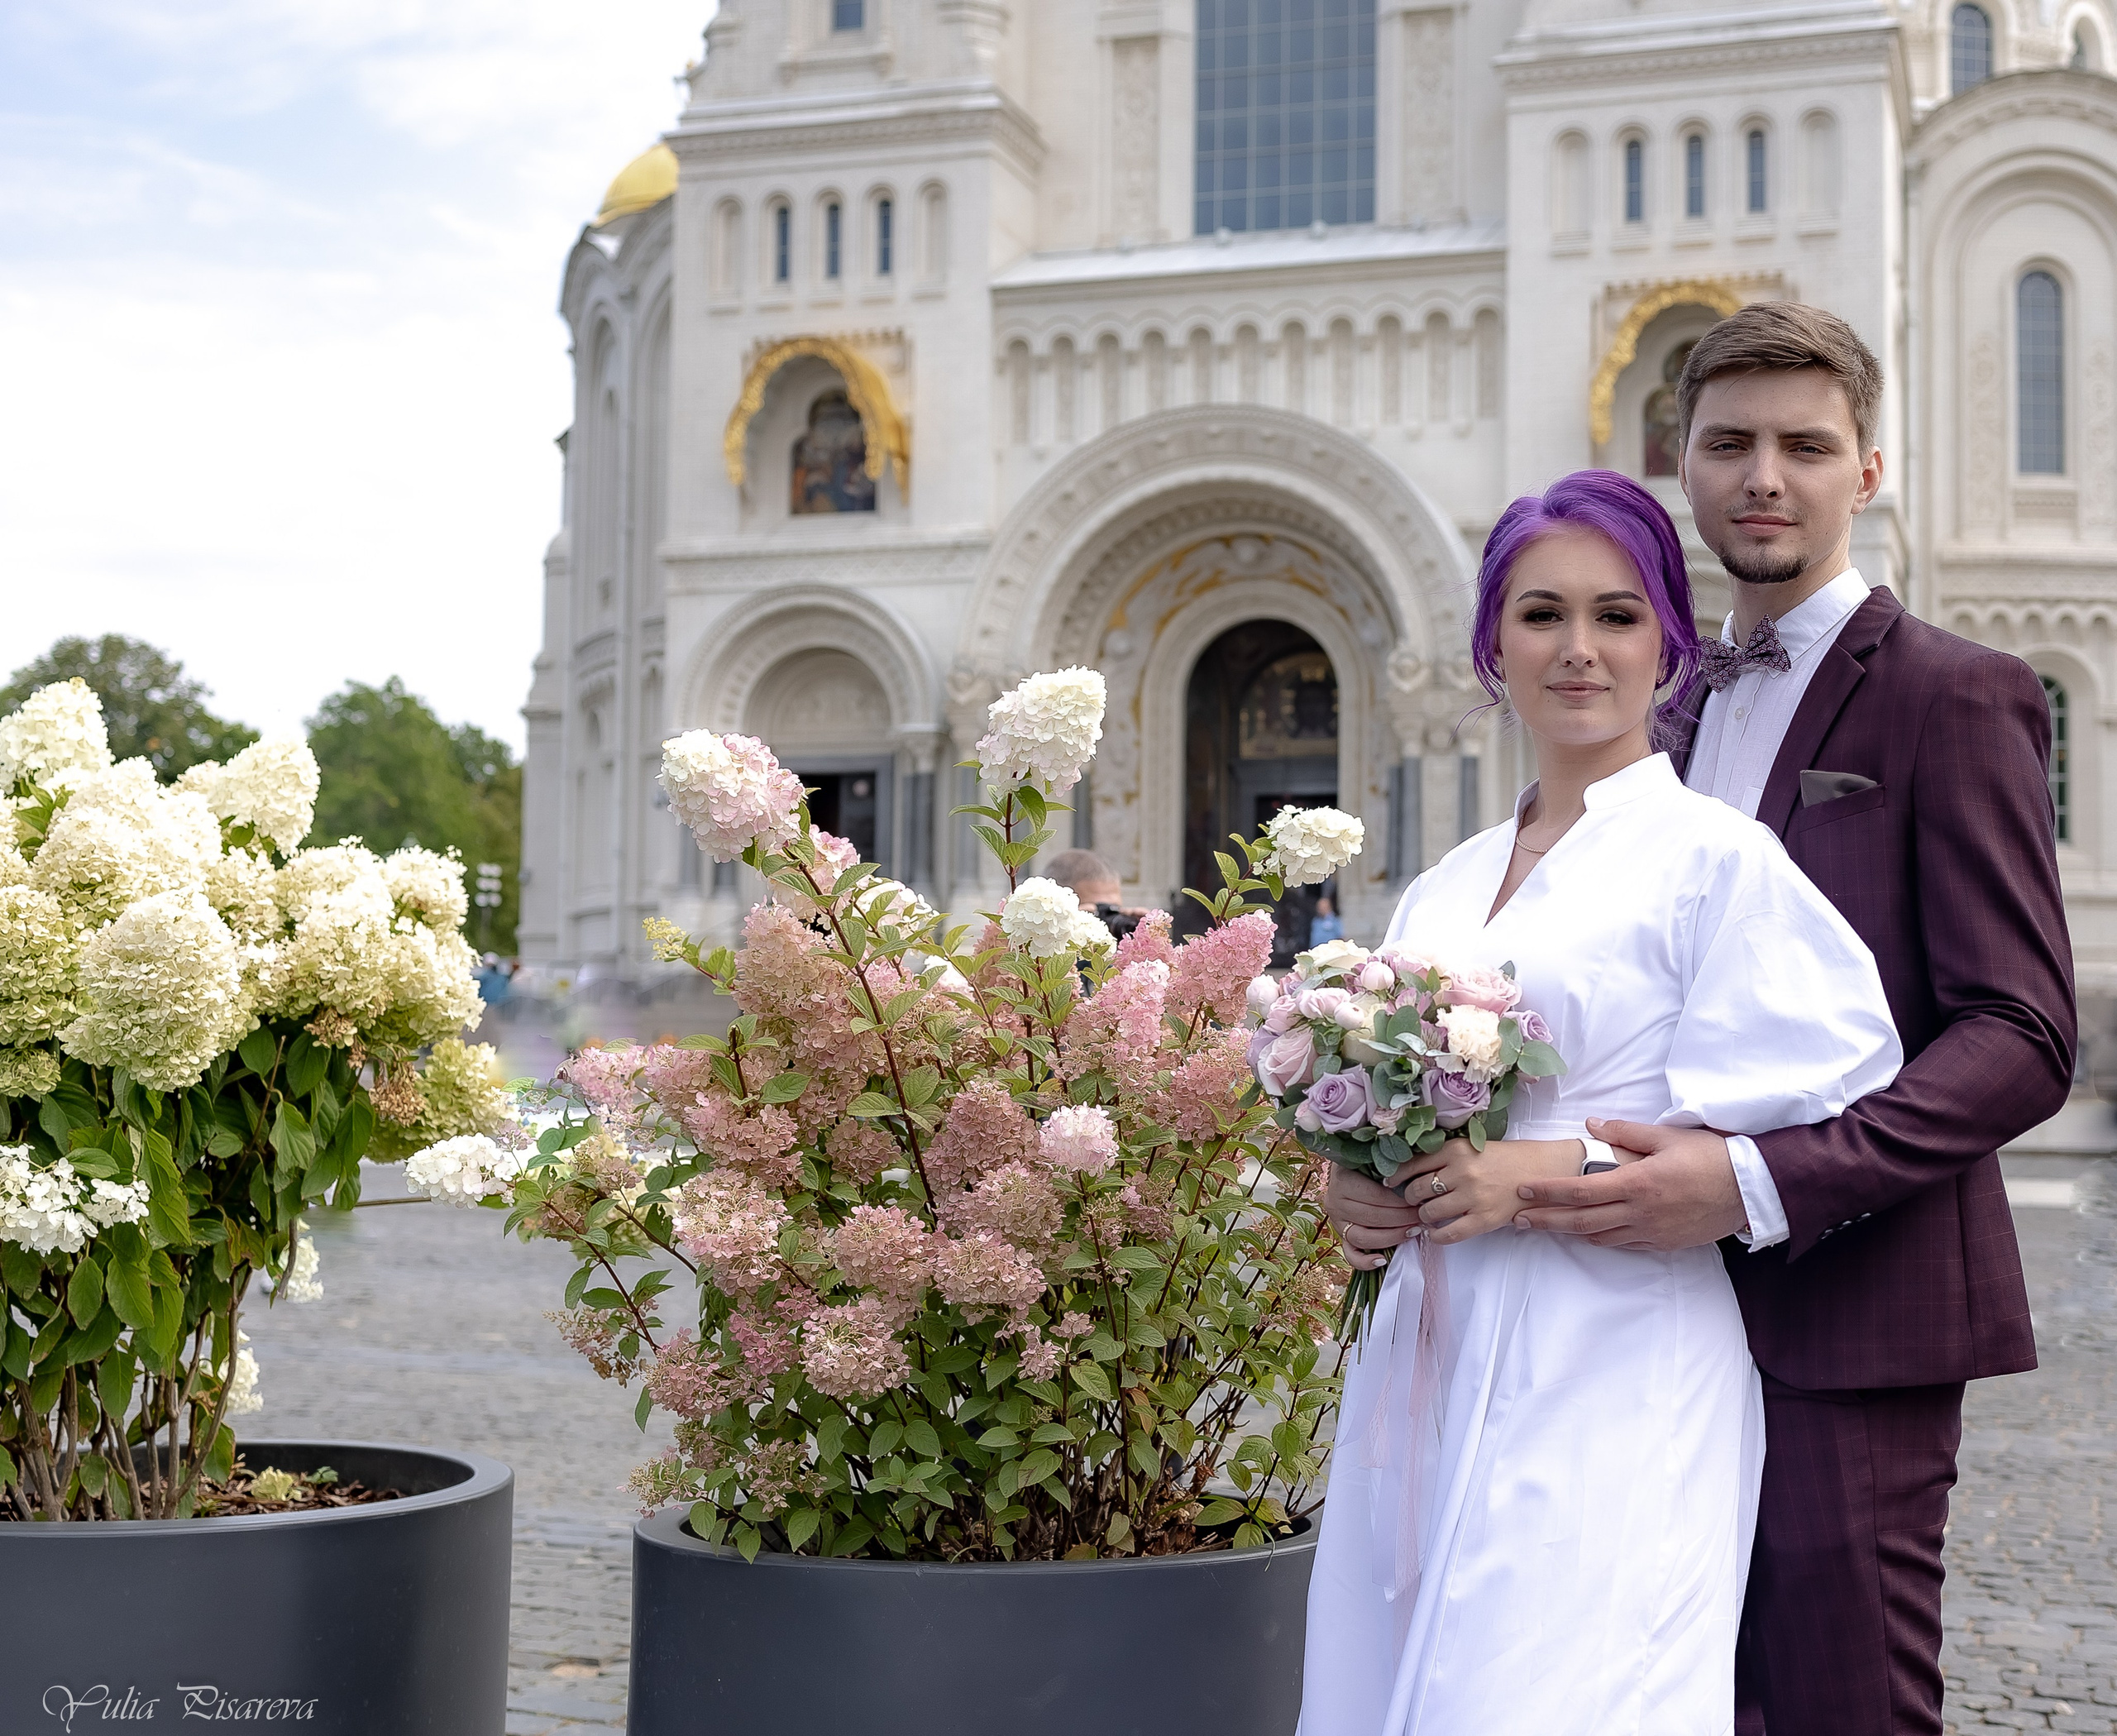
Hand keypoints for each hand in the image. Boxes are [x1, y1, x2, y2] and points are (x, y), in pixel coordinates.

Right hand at [1324, 1164, 1423, 1270]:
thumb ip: (1390, 1168)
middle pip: (1372, 1217)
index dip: (1401, 1202)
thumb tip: (1416, 1180)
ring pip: (1363, 1238)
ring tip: (1412, 1232)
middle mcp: (1335, 1202)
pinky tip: (1382, 1260)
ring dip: (1392, 1237)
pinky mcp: (1340, 1236)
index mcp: (1343, 1180)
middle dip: (1402, 1219)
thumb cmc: (1366, 1163)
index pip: (1376, 1197)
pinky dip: (1364, 1262)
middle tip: (1423, 1217)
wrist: (1348, 1167)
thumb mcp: (1375, 1158)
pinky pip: (1350, 1254)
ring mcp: (1336, 1221)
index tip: (1421, 1202)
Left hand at [1398, 1139, 1584, 1246]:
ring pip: (1429, 1212)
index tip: (1391, 1182)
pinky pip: (1448, 1234)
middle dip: (1411, 1198)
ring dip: (1424, 1216)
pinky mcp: (1483, 1219)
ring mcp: (1473, 1197)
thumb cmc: (1503, 1159)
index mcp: (1456, 1150)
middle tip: (1415, 1201)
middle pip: (1417, 1190)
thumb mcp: (1471, 1147)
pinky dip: (1436, 1236)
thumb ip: (1444, 1157)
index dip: (1397, 1176)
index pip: (1413, 1164)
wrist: (1539, 1171)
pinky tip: (1436, 1233)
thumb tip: (1410, 1172)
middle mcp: (1462, 1172)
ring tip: (1429, 1214)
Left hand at [1510, 1119, 1746, 1250]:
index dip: (1548, 1193)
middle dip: (1546, 1220)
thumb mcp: (1667, 1136)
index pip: (1580, 1191)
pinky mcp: (1665, 1243)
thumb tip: (1591, 1125)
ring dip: (1570, 1232)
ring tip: (1546, 1226)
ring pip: (1600, 1237)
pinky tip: (1589, 1234)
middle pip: (1581, 1221)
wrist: (1751, 1189)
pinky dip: (1601, 1239)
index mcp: (1636, 1183)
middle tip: (1518, 1219)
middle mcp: (1640, 1213)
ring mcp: (1652, 1232)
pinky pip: (1624, 1244)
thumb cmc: (1711, 1156)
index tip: (1523, 1190)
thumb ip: (1625, 1132)